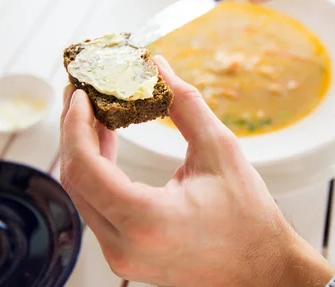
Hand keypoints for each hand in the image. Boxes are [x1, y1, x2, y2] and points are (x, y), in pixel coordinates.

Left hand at [59, 56, 334, 286]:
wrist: (261, 270)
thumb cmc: (248, 216)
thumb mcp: (220, 150)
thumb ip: (185, 104)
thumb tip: (158, 67)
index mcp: (145, 220)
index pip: (85, 168)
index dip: (75, 125)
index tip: (81, 93)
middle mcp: (122, 246)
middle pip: (76, 181)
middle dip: (73, 132)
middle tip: (80, 94)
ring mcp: (120, 256)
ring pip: (83, 195)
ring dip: (83, 150)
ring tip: (94, 111)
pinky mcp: (125, 255)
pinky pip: (97, 208)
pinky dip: (97, 172)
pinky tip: (107, 143)